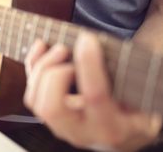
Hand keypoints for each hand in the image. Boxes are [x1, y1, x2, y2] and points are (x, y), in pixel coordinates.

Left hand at [24, 32, 161, 150]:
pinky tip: (41, 46)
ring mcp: (61, 127)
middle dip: (54, 72)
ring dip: (41, 68)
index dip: (88, 64)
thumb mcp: (141, 97)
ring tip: (60, 48)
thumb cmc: (136, 110)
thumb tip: (98, 48)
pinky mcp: (49, 117)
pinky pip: (31, 94)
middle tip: (67, 50)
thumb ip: (123, 78)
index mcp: (112, 128)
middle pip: (52, 107)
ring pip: (36, 101)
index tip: (87, 39)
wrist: (126, 132)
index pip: (94, 96)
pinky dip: (33, 67)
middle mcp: (82, 132)